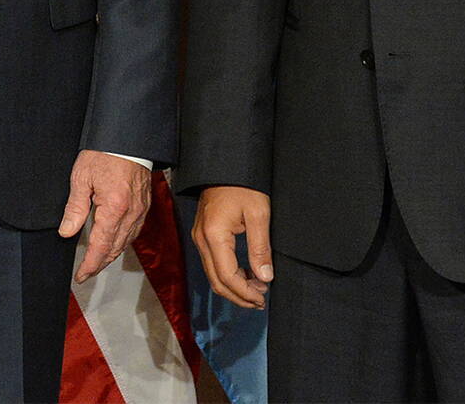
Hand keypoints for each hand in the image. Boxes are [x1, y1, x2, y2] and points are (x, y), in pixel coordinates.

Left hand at [58, 151, 151, 282]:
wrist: (129, 137)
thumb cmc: (105, 152)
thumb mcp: (82, 177)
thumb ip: (75, 208)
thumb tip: (66, 232)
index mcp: (115, 208)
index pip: (101, 247)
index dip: (90, 264)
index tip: (81, 275)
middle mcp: (131, 213)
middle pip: (115, 249)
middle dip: (100, 264)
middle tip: (86, 272)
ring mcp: (141, 210)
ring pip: (126, 242)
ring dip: (111, 254)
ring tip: (97, 261)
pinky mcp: (145, 205)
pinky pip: (134, 231)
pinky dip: (122, 241)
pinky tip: (114, 242)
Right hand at [191, 186, 274, 308]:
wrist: (226, 164)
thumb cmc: (243, 185)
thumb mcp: (258, 214)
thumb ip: (260, 248)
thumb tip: (264, 278)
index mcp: (214, 235)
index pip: (227, 276)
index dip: (245, 293)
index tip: (263, 298)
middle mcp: (202, 239)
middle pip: (216, 280)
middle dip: (238, 295)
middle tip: (260, 301)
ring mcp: (200, 237)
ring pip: (213, 274)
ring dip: (234, 287)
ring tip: (257, 289)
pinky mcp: (203, 234)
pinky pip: (212, 263)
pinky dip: (228, 275)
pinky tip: (246, 275)